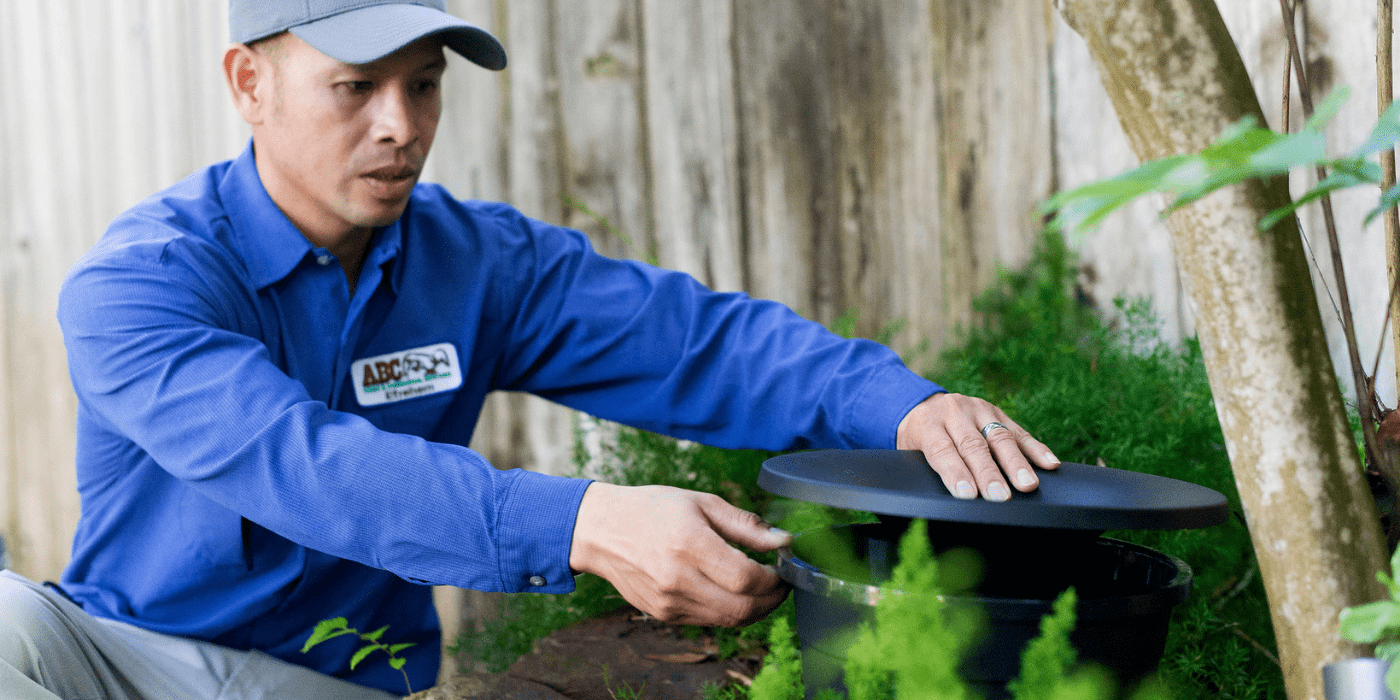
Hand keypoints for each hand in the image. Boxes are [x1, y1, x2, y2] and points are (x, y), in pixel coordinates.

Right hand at [568, 483, 791, 626]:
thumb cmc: (652, 509)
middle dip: (772, 600)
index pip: (745, 578)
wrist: (601, 530)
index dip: (774, 579)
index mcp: (688, 544)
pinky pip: (710, 621)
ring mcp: (669, 602)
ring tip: (763, 589)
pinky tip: (734, 592)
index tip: (784, 568)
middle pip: (742, 608)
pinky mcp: (663, 615)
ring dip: (755, 609)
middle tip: (782, 584)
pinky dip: (730, 611)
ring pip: (729, 621)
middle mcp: (677, 579)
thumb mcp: (701, 502)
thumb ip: (745, 525)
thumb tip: (783, 541)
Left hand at [896, 392, 1059, 500]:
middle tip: (1000, 496)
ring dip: (1016, 463)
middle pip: (974, 445)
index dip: (956, 473)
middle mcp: (954, 412)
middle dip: (988, 473)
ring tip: (1027, 484)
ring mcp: (978, 409)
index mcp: (928, 423)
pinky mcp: (997, 412)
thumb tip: (945, 498)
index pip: (942, 450)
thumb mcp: (909, 451)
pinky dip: (1036, 449)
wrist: (922, 405)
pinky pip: (1019, 431)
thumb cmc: (916, 439)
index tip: (968, 495)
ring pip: (1000, 437)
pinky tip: (1049, 463)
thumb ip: (926, 468)